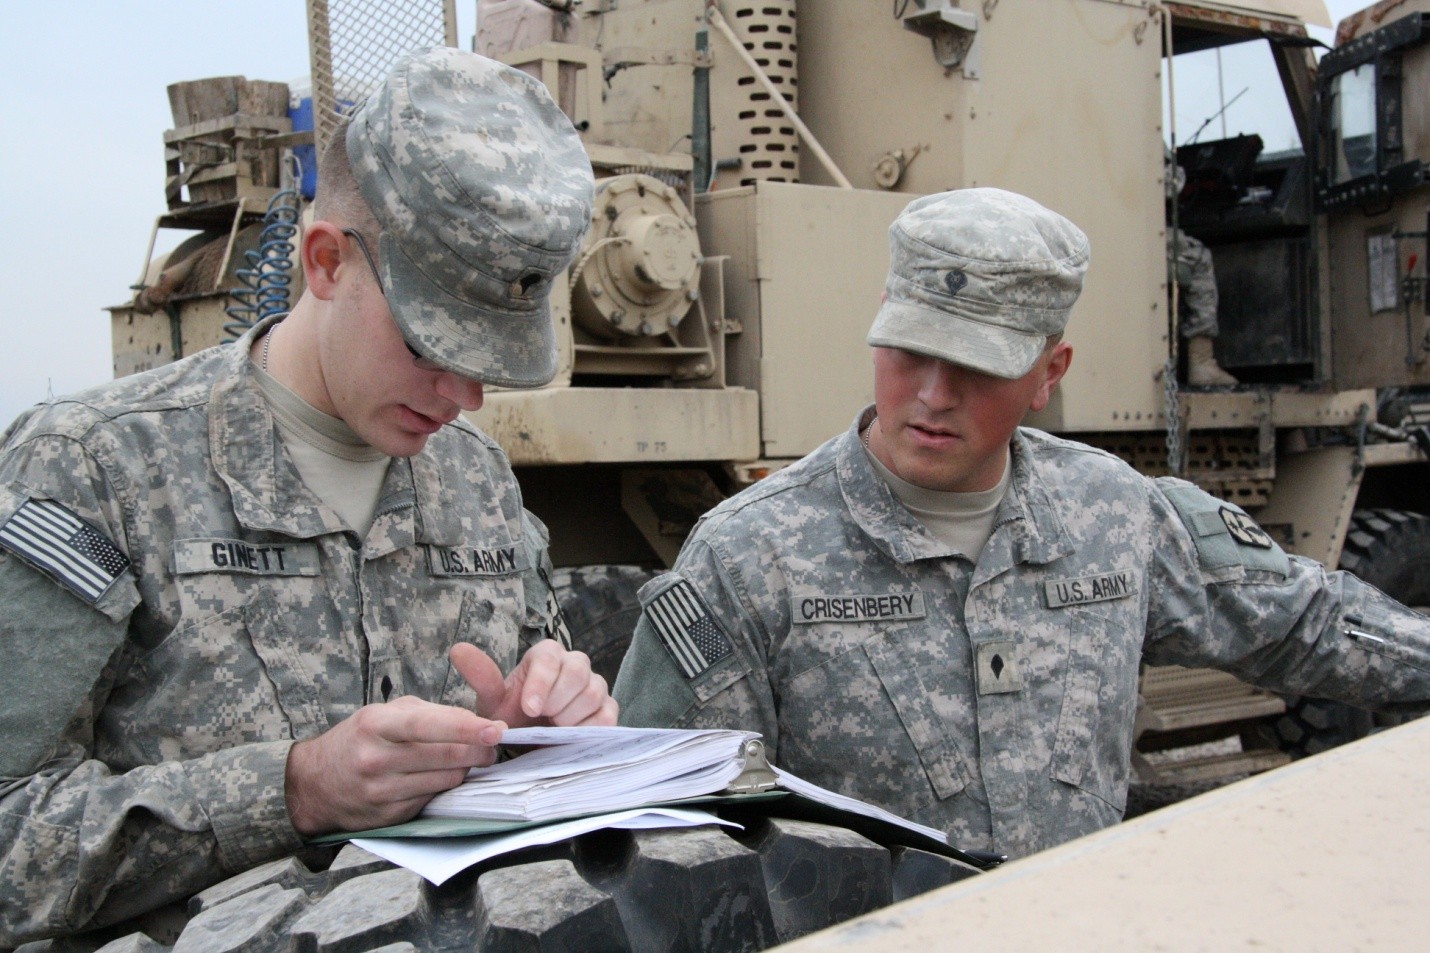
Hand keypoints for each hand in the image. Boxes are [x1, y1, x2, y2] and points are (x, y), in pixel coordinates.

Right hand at [285, 696, 504, 836]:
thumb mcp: (384, 714)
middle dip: (478, 750)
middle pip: (444, 757)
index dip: (465, 727)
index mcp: (374, 725)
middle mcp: (375, 759)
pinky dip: (445, 786)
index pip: (426, 726)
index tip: (496, 729)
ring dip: (465, 769)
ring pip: (445, 780)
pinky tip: (442, 776)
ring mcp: (381, 792)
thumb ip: (428, 714)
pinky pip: (433, 799)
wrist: (315, 784)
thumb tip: (475, 724)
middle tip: (494, 743)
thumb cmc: (359, 739)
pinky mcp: (389, 817)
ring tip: (468, 757)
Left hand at [450, 640, 617, 727]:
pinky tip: (571, 736)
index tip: (529, 709)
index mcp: (546, 655)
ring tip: (553, 728)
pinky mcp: (607, 707)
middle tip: (541, 720)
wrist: (530, 738)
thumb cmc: (511, 714)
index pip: (550, 658)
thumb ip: (481, 675)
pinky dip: (590, 728)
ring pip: (593, 692)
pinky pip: (608, 714)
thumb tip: (457, 649)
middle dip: (557, 701)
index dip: (541, 684)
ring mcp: (594, 685)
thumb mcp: (492, 700)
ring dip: (571, 717)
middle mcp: (574, 663)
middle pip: (577, 672)